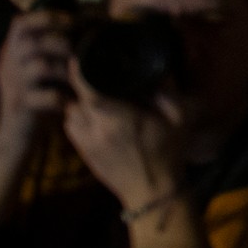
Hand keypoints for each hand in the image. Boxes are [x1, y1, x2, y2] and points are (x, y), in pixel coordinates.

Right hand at [0, 11, 76, 150]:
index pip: (20, 23)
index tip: (73, 20)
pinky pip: (45, 97)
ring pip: (41, 67)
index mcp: (13, 51)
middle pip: (31, 42)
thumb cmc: (41, 95)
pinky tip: (72, 101)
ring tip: (82, 77)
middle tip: (80, 50)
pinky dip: (63, 97)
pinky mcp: (22, 106)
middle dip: (61, 42)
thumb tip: (94, 18)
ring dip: (68, 69)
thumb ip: (58, 45)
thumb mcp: (44, 67)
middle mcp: (9, 65)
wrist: (18, 135)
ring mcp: (14, 85)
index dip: (47, 18)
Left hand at [62, 64, 188, 213]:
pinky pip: (70, 127)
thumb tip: (160, 68)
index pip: (86, 87)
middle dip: (79, 84)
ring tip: (91, 94)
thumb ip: (168, 92)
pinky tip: (91, 114)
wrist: (152, 192)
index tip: (80, 56)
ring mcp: (85, 142)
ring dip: (77, 101)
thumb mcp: (179, 120)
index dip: (79, 69)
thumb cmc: (169, 154)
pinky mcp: (82, 153)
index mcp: (119, 117)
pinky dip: (76, 117)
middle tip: (89, 72)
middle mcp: (96, 128)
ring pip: (69, 112)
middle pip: (74, 97)